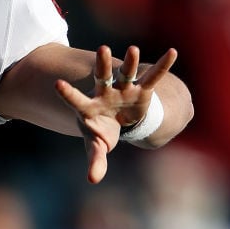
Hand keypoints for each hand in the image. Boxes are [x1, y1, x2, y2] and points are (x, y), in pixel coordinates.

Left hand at [55, 45, 177, 183]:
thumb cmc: (101, 132)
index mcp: (89, 107)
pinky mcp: (140, 90)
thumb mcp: (97, 145)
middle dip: (102, 65)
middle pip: (102, 77)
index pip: (75, 100)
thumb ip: (95, 159)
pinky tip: (172, 52)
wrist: (117, 122)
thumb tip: (93, 179)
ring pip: (125, 73)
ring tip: (133, 49)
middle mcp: (104, 93)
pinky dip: (162, 66)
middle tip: (103, 49)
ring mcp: (122, 89)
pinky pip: (152, 77)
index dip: (68, 93)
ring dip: (130, 62)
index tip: (57, 84)